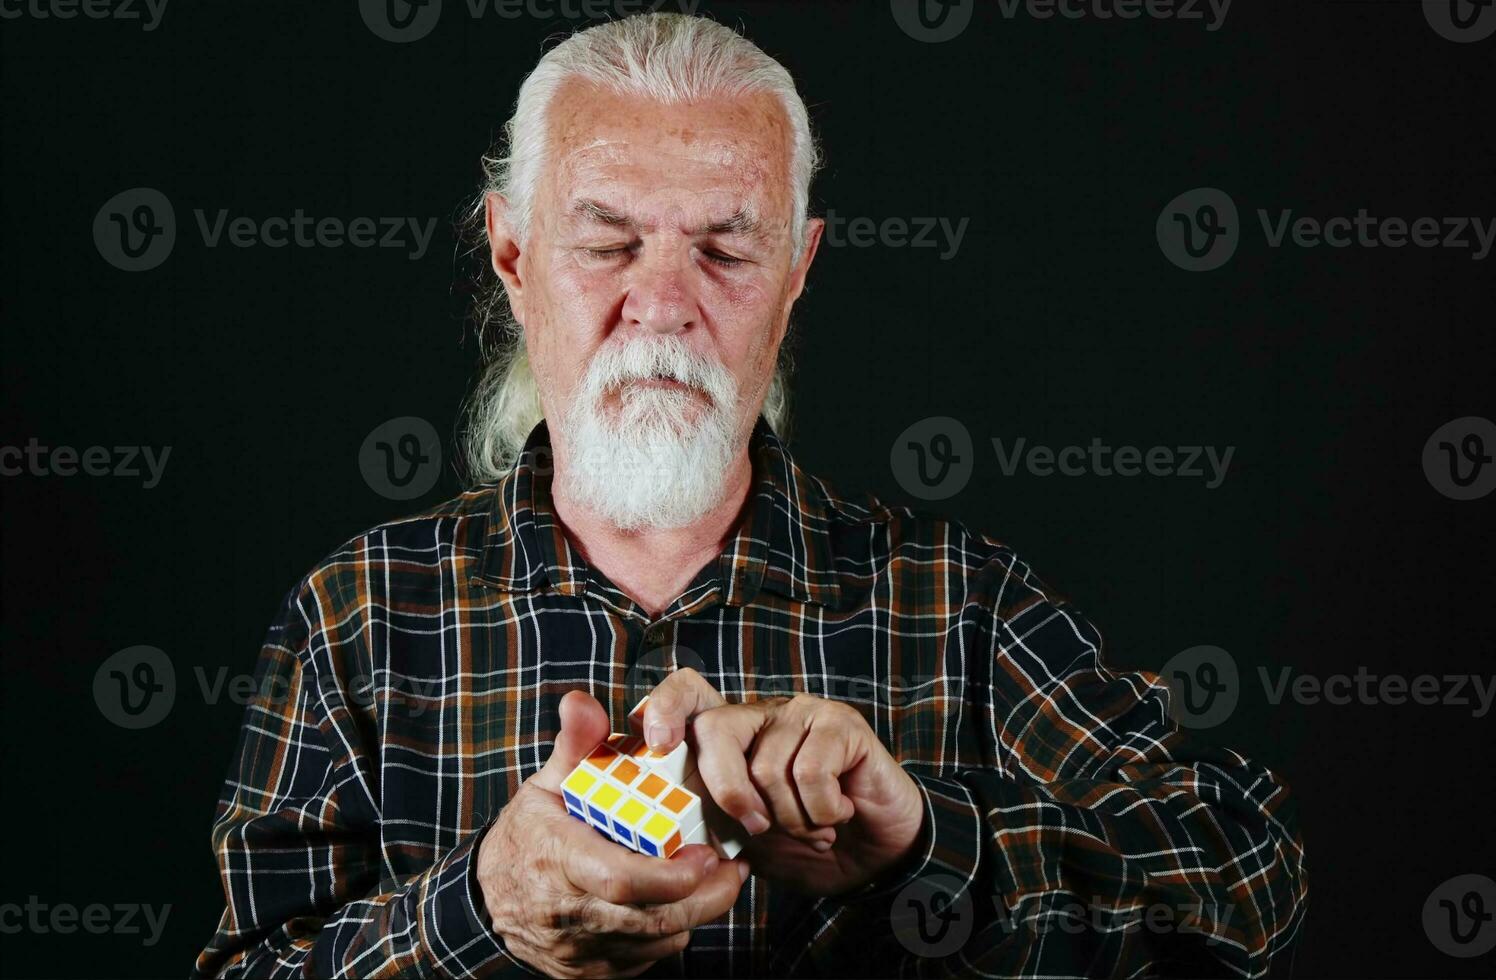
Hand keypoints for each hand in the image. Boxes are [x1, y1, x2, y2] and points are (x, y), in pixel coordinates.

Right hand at [477, 690, 749, 978]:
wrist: (487, 900)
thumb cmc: (527, 834)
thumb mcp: (546, 784)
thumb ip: (574, 744)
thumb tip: (581, 700)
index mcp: (559, 861)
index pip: (620, 880)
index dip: (671, 875)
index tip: (708, 854)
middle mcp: (570, 914)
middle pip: (651, 920)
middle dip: (704, 898)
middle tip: (734, 869)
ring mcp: (581, 950)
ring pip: (655, 943)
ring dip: (695, 914)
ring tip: (720, 881)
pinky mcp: (591, 972)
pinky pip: (645, 960)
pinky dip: (669, 934)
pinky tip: (683, 905)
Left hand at [642, 670, 925, 896]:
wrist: (874, 860)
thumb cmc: (803, 845)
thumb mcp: (744, 839)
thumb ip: (711, 820)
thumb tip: (670, 821)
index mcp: (731, 737)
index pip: (687, 694)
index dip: (665, 707)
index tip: (656, 743)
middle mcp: (762, 715)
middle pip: (715, 730)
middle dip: (729, 792)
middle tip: (759, 829)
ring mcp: (802, 713)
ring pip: (767, 767)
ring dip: (791, 819)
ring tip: (814, 828)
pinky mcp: (841, 723)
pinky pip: (812, 771)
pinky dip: (822, 811)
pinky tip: (839, 814)